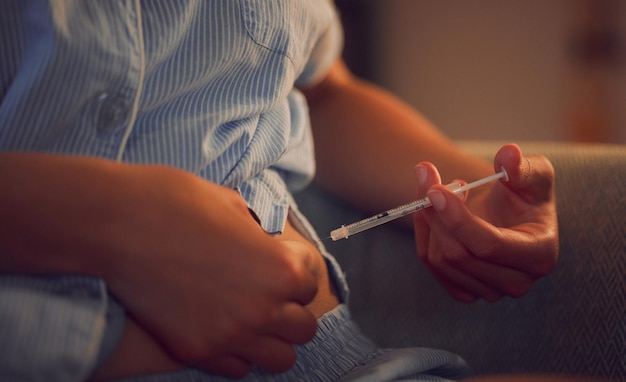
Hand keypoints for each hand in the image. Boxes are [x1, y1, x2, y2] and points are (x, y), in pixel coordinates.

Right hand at [102, 166, 318, 377]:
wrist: (116, 223)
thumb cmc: (176, 201)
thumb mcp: (232, 203)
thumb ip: (259, 230)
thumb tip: (264, 238)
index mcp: (281, 267)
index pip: (311, 285)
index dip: (294, 272)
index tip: (275, 264)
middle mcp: (264, 308)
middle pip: (304, 328)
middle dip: (291, 310)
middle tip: (267, 294)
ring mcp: (230, 335)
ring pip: (280, 358)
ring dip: (272, 339)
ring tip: (251, 319)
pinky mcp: (196, 350)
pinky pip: (238, 369)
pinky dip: (237, 353)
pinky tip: (221, 329)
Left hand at [413, 144, 558, 301]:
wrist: (509, 214)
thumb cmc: (526, 193)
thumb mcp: (533, 173)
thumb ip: (523, 166)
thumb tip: (509, 155)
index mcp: (539, 255)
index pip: (490, 245)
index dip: (458, 218)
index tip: (436, 190)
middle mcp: (516, 282)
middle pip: (459, 254)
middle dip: (435, 214)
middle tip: (427, 177)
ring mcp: (489, 292)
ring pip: (440, 260)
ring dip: (428, 219)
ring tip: (438, 189)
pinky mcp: (464, 291)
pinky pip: (431, 265)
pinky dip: (424, 234)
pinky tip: (433, 211)